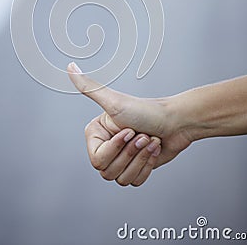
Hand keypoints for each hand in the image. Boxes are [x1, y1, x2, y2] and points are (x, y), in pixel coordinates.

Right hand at [67, 62, 192, 175]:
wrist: (176, 122)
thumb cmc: (147, 110)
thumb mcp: (114, 101)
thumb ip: (88, 86)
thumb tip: (70, 66)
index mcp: (96, 134)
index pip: (97, 159)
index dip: (116, 148)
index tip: (129, 130)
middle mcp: (106, 146)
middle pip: (109, 172)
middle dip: (131, 154)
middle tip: (141, 134)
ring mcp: (121, 159)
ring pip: (122, 178)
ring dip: (141, 159)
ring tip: (148, 140)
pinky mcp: (135, 168)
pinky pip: (135, 181)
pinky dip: (147, 166)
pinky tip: (153, 149)